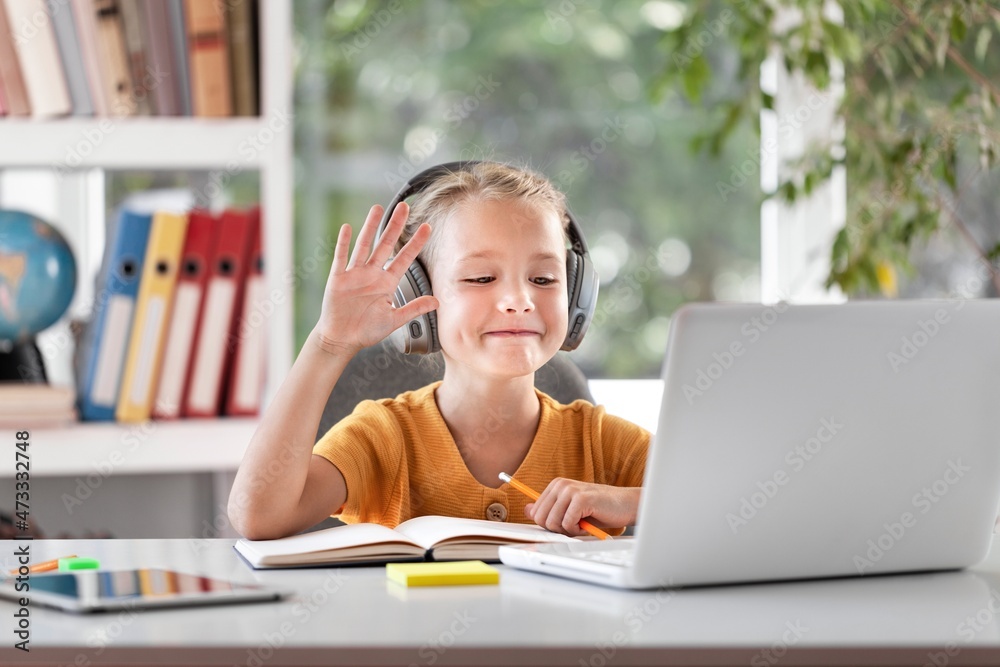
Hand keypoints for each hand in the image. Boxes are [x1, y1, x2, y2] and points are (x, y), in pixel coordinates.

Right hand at [314, 202, 437, 355]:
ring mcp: (355, 274)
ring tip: (378, 208)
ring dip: (370, 227)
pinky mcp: (338, 279)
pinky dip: (343, 243)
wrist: (342, 339)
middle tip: (405, 206)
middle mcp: (372, 274)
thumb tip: (437, 302)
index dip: (415, 243)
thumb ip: (414, 309)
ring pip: (364, 245)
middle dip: (396, 225)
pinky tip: (347, 228)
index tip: (427, 227)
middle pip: (386, 244)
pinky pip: (341, 258)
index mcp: (387, 283)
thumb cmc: (366, 330)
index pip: (404, 258)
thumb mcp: (394, 320)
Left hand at [524, 479, 639, 536]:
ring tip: (582, 523)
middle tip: (574, 525)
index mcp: (555, 485)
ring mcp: (570, 490)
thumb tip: (527, 510)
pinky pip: (567, 524)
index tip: (565, 523)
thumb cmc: (599, 509)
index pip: (536, 513)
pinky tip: (588, 524)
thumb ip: (549, 509)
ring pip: (552, 523)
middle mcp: (560, 485)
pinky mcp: (580, 498)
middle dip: (557, 528)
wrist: (625, 504)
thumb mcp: (570, 509)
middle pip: (541, 519)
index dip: (550, 525)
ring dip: (568, 530)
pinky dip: (577, 530)